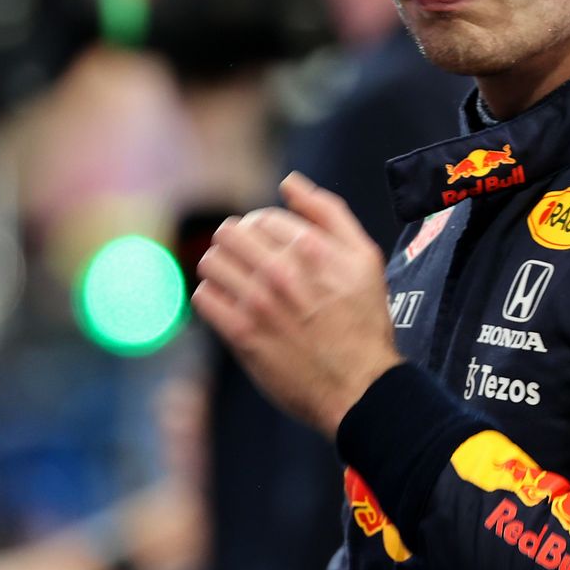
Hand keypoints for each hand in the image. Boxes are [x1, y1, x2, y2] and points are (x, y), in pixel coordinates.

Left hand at [192, 173, 402, 437]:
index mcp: (312, 248)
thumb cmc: (364, 322)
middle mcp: (282, 271)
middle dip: (237, 244)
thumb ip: (328, 213)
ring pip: (211, 262)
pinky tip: (232, 307)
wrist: (359, 387)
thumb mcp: (364, 258)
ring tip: (238, 283)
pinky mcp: (241, 335)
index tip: (273, 250)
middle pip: (229, 233)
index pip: (262, 218)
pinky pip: (204, 298)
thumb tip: (289, 182)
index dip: (264, 231)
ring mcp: (258, 304)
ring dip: (221, 269)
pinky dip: (213, 298)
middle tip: (250, 264)